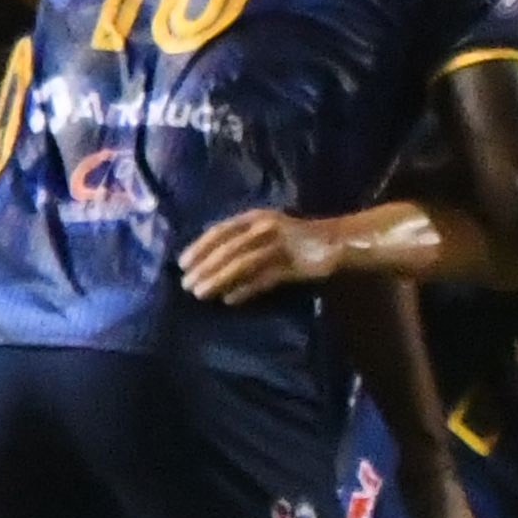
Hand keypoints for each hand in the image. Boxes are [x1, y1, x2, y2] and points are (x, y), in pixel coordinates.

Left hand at [180, 207, 338, 301]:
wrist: (335, 241)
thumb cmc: (294, 239)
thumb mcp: (265, 232)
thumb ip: (242, 241)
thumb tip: (208, 262)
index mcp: (255, 217)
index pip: (220, 230)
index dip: (199, 247)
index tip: (182, 264)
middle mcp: (265, 227)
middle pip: (228, 248)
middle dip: (204, 267)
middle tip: (186, 285)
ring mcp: (280, 246)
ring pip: (242, 263)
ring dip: (218, 279)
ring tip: (201, 294)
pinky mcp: (294, 265)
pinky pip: (264, 279)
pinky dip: (245, 289)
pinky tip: (230, 300)